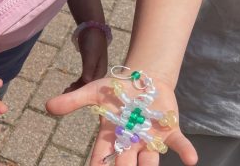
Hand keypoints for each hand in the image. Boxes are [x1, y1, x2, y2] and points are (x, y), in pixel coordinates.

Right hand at [46, 77, 196, 165]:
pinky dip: (185, 151)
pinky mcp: (169, 130)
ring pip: (150, 161)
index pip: (102, 156)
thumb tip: (47, 106)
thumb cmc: (116, 90)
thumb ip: (72, 101)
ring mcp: (151, 138)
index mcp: (111, 135)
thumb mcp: (92, 92)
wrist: (143, 80)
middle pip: (126, 164)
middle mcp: (130, 142)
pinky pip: (178, 143)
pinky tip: (192, 160)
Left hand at [64, 29, 107, 92]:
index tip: (68, 95)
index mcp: (101, 71)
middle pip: (88, 86)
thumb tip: (86, 81)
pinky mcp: (90, 65)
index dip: (80, 92)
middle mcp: (99, 72)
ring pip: (85, 82)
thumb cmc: (92, 40)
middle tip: (63, 95)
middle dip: (77, 92)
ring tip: (65, 92)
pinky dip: (78, 82)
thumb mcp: (90, 54)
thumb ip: (89, 67)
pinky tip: (71, 85)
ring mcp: (95, 69)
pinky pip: (84, 78)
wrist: (93, 27)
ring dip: (76, 88)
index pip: (90, 86)